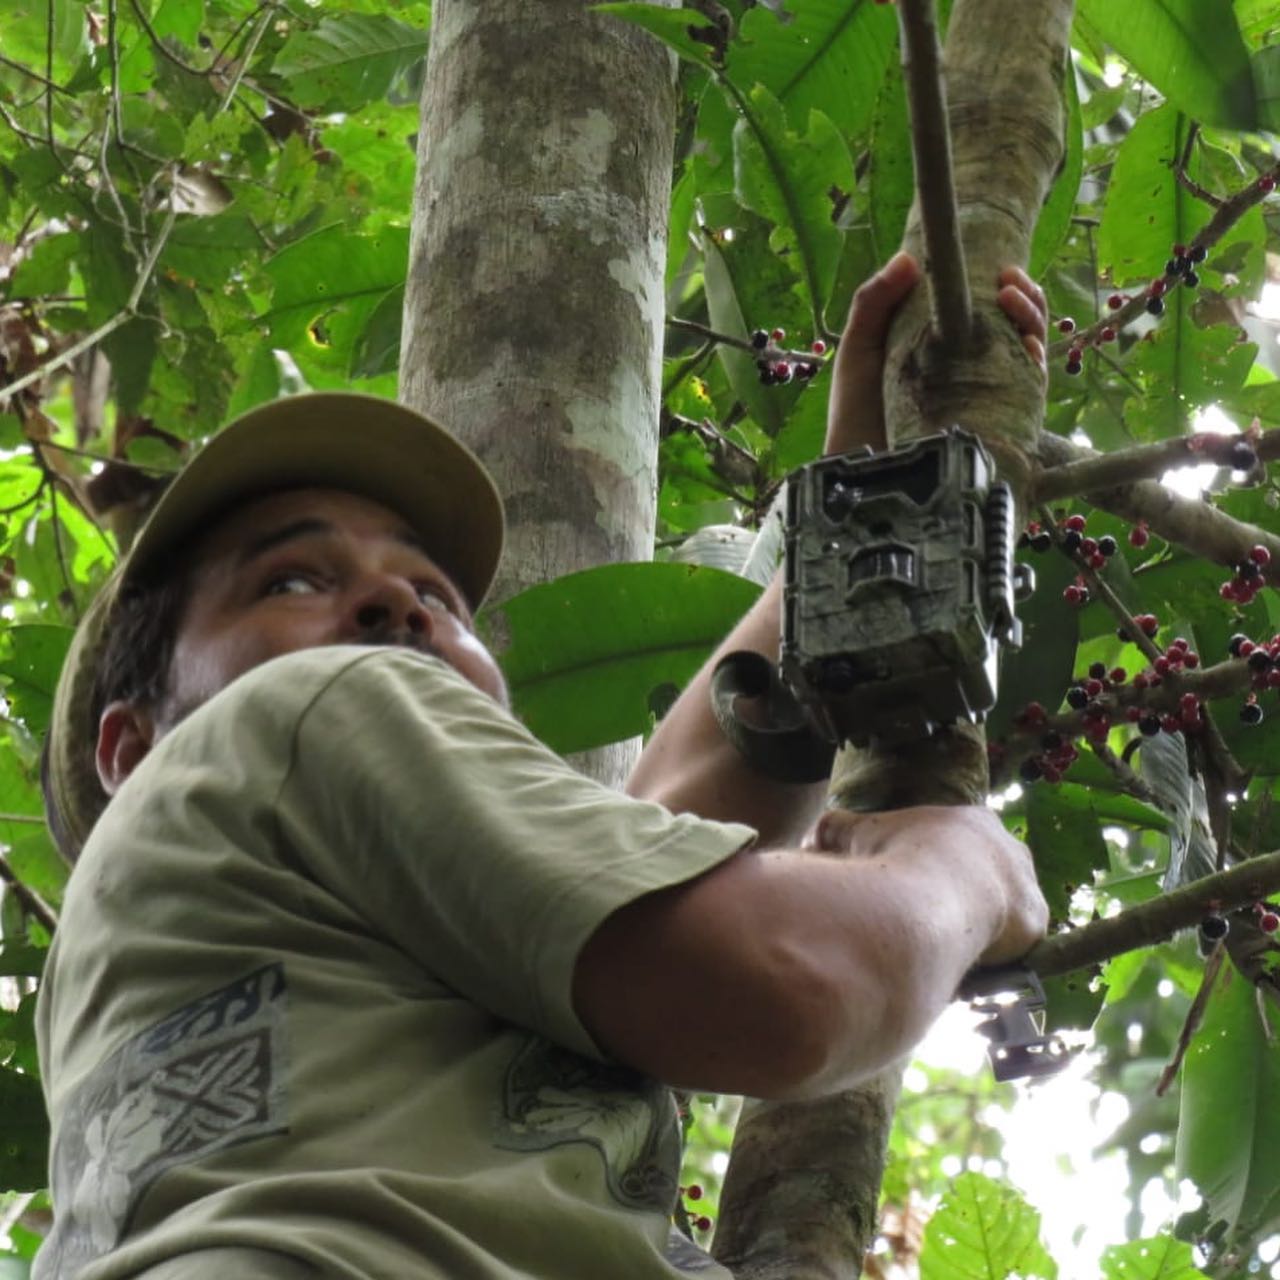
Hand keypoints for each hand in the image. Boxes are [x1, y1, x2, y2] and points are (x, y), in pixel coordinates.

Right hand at [800, 804, 1048, 965]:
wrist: (930, 893)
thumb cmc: (893, 856)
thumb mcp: (856, 836)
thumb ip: (838, 831)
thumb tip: (812, 835)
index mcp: (970, 821)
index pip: (963, 842)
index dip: (943, 863)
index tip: (925, 885)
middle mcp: (1007, 845)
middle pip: (995, 870)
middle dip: (973, 892)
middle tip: (942, 917)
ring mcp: (1026, 882)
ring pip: (1011, 904)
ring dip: (990, 921)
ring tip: (956, 945)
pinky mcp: (1036, 918)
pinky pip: (1020, 938)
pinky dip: (999, 950)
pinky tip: (973, 963)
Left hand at [824, 253, 1048, 456]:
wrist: (858, 468)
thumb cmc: (855, 409)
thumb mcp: (859, 348)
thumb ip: (874, 301)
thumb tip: (908, 257)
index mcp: (946, 341)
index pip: (989, 305)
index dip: (1006, 285)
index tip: (1004, 272)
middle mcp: (974, 365)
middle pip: (1018, 323)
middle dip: (1027, 299)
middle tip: (1011, 286)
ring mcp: (987, 392)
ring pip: (1030, 351)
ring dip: (1034, 322)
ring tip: (1013, 305)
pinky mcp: (996, 421)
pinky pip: (1029, 390)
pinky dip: (1035, 364)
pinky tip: (1028, 348)